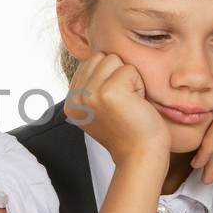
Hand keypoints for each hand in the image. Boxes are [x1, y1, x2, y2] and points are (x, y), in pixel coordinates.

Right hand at [63, 52, 168, 166]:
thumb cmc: (130, 130)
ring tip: (130, 102)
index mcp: (71, 101)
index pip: (90, 63)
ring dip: (129, 78)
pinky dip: (139, 85)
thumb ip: (91, 85)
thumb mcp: (100, 108)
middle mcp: (75, 97)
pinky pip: (129, 69)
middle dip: (118, 74)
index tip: (115, 104)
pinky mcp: (107, 92)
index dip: (110, 78)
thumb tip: (97, 56)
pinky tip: (137, 104)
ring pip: (113, 59)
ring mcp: (89, 94)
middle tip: (125, 103)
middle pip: (100, 57)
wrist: (141, 155)